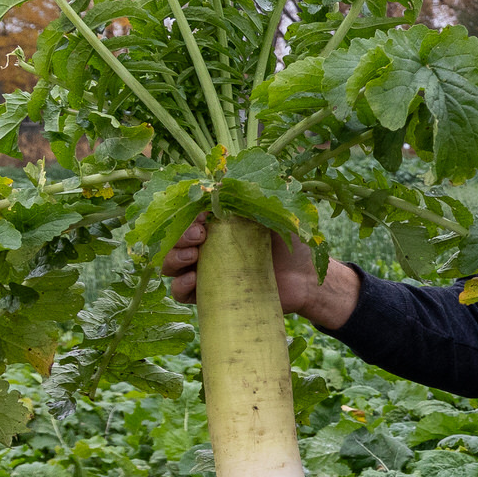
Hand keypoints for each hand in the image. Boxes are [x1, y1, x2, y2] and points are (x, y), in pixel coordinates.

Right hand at [163, 214, 360, 329]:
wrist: (305, 279)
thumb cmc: (290, 245)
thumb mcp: (272, 215)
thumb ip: (251, 200)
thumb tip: (226, 180)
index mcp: (217, 225)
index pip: (187, 216)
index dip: (187, 215)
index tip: (202, 215)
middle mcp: (207, 246)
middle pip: (173, 240)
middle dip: (179, 236)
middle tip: (199, 235)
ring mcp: (206, 272)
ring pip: (172, 265)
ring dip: (174, 258)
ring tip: (193, 256)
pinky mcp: (210, 296)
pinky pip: (182, 293)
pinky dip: (180, 286)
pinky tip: (193, 280)